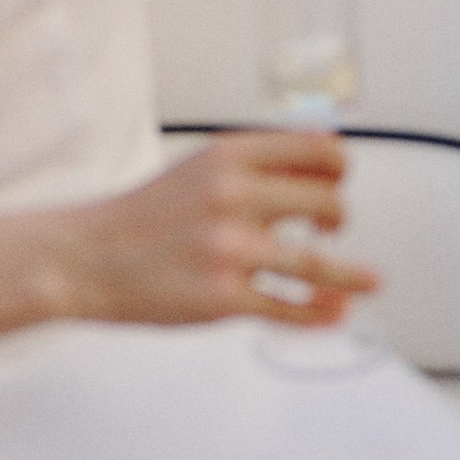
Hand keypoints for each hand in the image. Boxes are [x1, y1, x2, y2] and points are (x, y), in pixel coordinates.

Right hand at [53, 133, 376, 328]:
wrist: (88, 257)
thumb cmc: (149, 213)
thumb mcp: (201, 165)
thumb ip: (261, 158)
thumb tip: (327, 144)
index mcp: (230, 155)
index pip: (319, 150)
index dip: (340, 169)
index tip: (337, 183)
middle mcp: (232, 195)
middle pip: (327, 203)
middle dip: (339, 219)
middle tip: (329, 229)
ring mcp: (229, 249)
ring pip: (319, 265)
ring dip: (353, 275)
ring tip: (372, 281)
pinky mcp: (223, 298)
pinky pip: (290, 310)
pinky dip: (321, 314)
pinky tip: (335, 313)